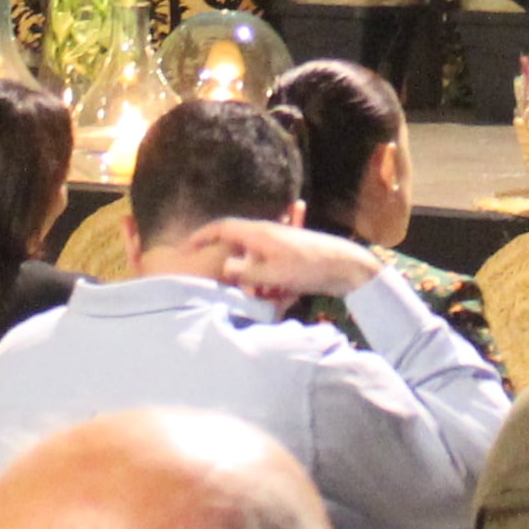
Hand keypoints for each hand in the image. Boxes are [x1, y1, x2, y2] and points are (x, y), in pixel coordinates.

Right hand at [172, 217, 380, 301]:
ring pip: (257, 268)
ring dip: (260, 286)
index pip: (221, 228)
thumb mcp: (270, 273)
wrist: (345, 265)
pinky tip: (284, 296)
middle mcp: (266, 235)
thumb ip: (244, 271)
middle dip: (238, 276)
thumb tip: (224, 267)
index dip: (201, 237)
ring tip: (273, 300)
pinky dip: (276, 287)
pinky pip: (273, 274)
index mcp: (257, 232)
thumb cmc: (306, 266)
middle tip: (240, 294)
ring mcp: (280, 246)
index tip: (183, 249)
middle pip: (239, 253)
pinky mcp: (292, 259)